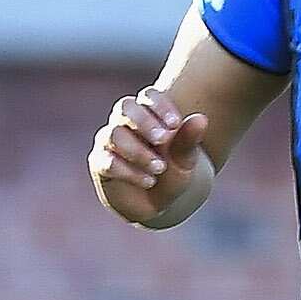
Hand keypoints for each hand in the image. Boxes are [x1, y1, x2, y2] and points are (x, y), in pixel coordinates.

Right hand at [88, 87, 212, 227]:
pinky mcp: (99, 163)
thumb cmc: (172, 171)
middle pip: (125, 107)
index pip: (149, 96)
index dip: (160, 106)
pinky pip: (106, 161)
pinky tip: (149, 181)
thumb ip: (189, 139)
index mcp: (149, 114)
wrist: (156, 203)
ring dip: (138, 151)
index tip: (176, 124)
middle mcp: (124, 123)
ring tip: (160, 168)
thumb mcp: (184, 158)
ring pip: (114, 134)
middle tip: (164, 139)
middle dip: (145, 122)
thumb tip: (201, 118)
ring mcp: (109, 141)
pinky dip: (128, 172)